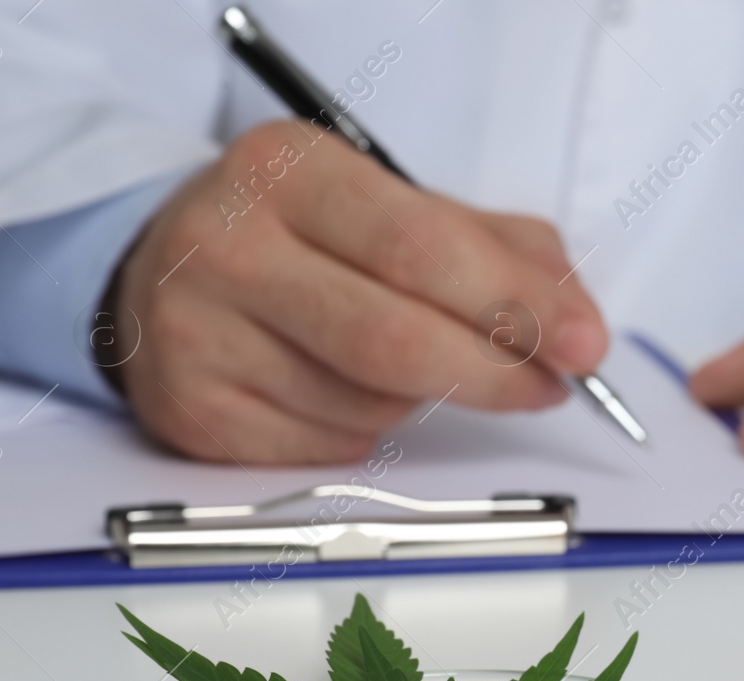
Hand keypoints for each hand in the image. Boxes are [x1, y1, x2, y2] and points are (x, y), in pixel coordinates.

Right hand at [109, 120, 606, 463]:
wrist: (161, 273)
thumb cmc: (300, 238)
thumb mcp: (392, 204)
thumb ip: (497, 248)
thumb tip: (576, 321)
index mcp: (288, 171)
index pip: (421, 248)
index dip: (516, 305)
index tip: (582, 344)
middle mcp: (226, 246)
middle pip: (395, 340)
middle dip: (495, 373)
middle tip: (549, 386)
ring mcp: (197, 334)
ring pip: (370, 403)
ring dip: (424, 398)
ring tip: (406, 361)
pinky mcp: (191, 412)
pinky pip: (330, 446)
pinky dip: (370, 429)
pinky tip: (346, 391)